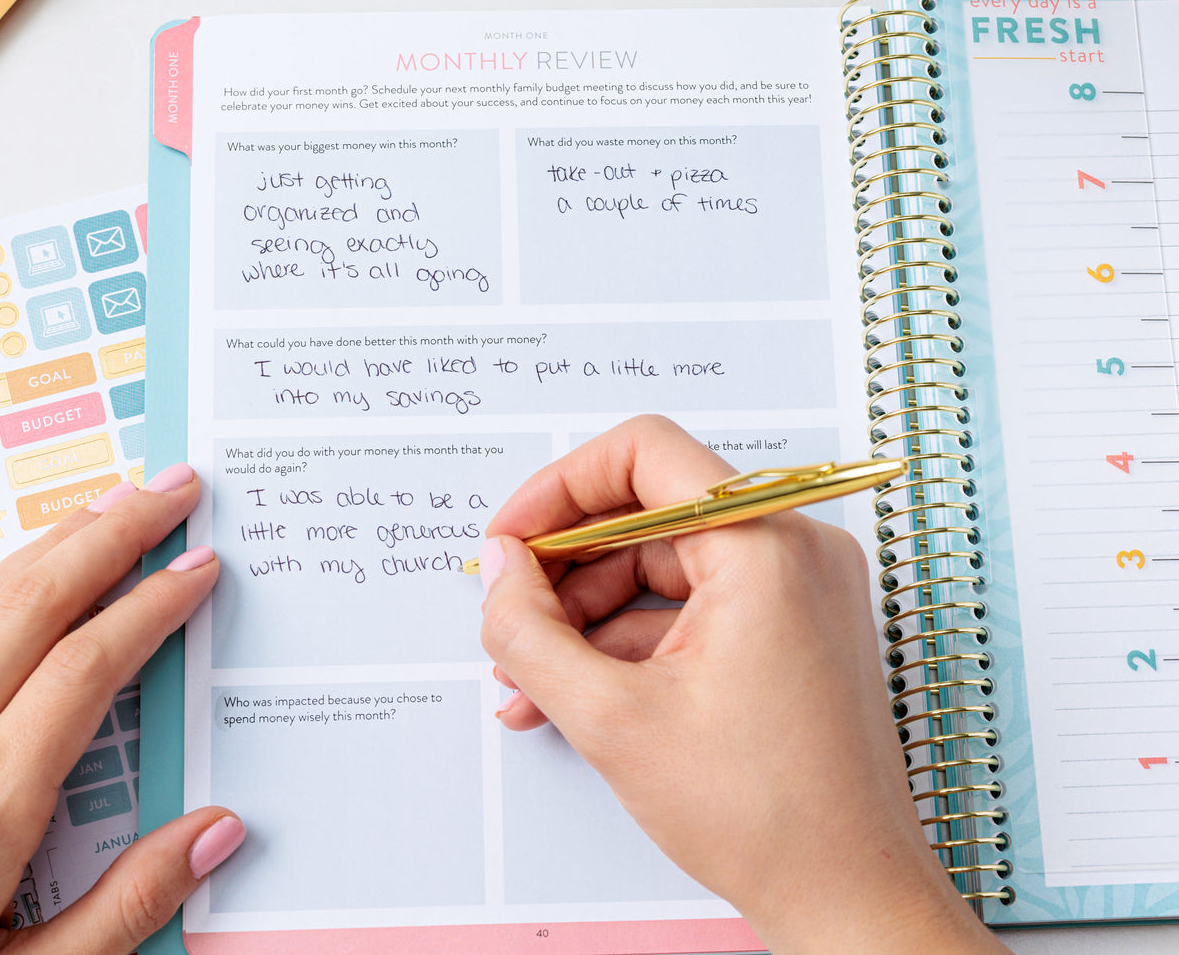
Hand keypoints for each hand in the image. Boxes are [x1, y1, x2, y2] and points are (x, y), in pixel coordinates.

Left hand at [0, 465, 243, 953]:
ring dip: (51, 545)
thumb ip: (124, 910)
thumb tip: (223, 828)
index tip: (200, 564)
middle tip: (174, 487)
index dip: (149, 606)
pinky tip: (16, 568)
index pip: (83, 670)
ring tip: (113, 503)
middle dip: (112, 537)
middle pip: (32, 609)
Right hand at [478, 415, 1008, 954]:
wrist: (850, 898)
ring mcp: (797, 586)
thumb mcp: (613, 719)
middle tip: (509, 614)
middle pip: (647, 512)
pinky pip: (693, 602)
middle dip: (565, 568)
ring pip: (663, 563)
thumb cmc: (766, 817)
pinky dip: (632, 637)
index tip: (513, 538)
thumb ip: (530, 631)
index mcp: (764, 544)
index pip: (644, 453)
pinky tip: (577, 689)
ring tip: (530, 674)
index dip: (560, 488)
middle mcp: (793, 546)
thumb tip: (499, 568)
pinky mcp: (791, 623)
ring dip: (588, 614)